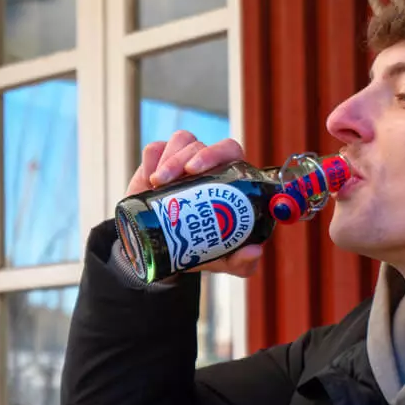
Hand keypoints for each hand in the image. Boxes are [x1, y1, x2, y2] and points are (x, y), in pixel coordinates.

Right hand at [125, 131, 261, 277]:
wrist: (162, 250)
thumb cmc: (200, 247)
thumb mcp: (222, 258)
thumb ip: (242, 261)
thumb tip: (255, 251)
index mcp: (229, 180)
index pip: (229, 151)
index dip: (216, 153)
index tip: (195, 170)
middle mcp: (208, 166)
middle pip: (202, 144)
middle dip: (186, 155)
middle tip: (173, 177)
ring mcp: (183, 161)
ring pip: (181, 143)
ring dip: (169, 159)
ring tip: (158, 183)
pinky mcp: (158, 163)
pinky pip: (155, 149)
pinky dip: (151, 161)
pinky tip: (149, 181)